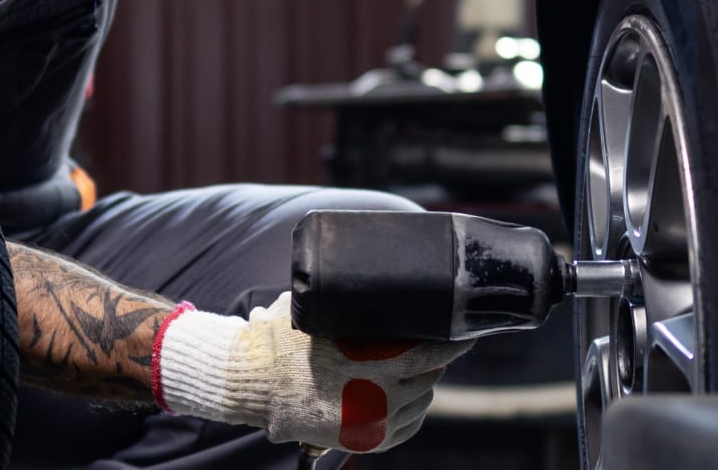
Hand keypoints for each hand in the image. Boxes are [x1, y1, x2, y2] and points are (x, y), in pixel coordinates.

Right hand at [153, 293, 470, 452]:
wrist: (252, 383)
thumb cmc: (280, 343)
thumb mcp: (316, 314)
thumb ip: (345, 306)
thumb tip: (367, 275)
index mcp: (368, 366)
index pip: (428, 354)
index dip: (451, 343)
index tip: (465, 331)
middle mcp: (375, 399)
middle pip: (428, 379)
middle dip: (436, 362)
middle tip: (437, 346)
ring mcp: (369, 423)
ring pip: (419, 405)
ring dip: (423, 387)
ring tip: (419, 372)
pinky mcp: (361, 441)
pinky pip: (403, 430)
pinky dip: (411, 414)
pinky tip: (409, 400)